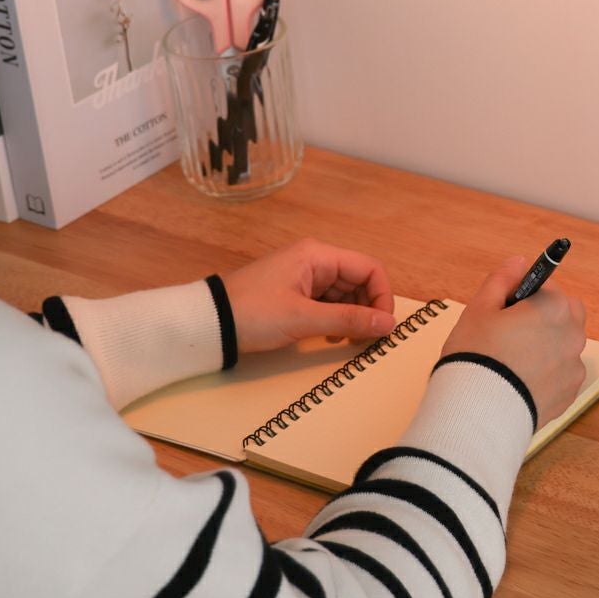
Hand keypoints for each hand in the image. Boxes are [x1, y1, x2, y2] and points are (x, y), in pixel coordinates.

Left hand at [222, 238, 395, 353]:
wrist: (210, 324)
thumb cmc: (254, 313)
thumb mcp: (304, 319)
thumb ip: (349, 320)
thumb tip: (388, 323)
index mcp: (318, 255)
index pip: (368, 268)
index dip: (382, 296)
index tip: (383, 325)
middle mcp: (315, 261)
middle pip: (359, 281)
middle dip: (368, 309)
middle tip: (366, 340)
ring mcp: (305, 277)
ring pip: (346, 295)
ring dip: (353, 317)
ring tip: (346, 342)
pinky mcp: (297, 294)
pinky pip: (329, 304)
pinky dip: (336, 320)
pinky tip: (329, 338)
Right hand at [440, 255, 586, 426]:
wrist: (479, 412)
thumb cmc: (477, 355)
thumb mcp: (480, 308)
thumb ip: (503, 280)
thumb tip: (519, 262)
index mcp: (554, 307)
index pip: (546, 285)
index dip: (522, 293)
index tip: (505, 307)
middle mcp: (572, 335)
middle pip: (564, 312)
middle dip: (544, 315)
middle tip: (511, 330)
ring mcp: (573, 367)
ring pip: (564, 343)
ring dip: (547, 343)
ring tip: (512, 360)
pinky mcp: (569, 394)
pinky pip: (561, 372)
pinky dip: (547, 371)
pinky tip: (520, 379)